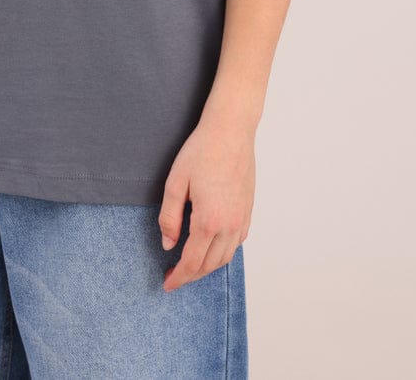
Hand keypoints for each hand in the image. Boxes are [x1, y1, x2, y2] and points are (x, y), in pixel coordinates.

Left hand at [157, 107, 254, 291]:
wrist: (231, 131)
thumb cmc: (201, 151)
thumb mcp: (175, 182)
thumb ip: (169, 217)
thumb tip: (168, 244)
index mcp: (208, 220)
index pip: (192, 262)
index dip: (178, 277)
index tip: (167, 284)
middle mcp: (229, 225)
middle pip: (210, 265)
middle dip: (191, 275)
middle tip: (174, 276)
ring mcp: (242, 219)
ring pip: (226, 257)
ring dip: (207, 267)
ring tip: (190, 265)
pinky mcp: (248, 211)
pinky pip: (237, 243)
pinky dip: (223, 253)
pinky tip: (211, 247)